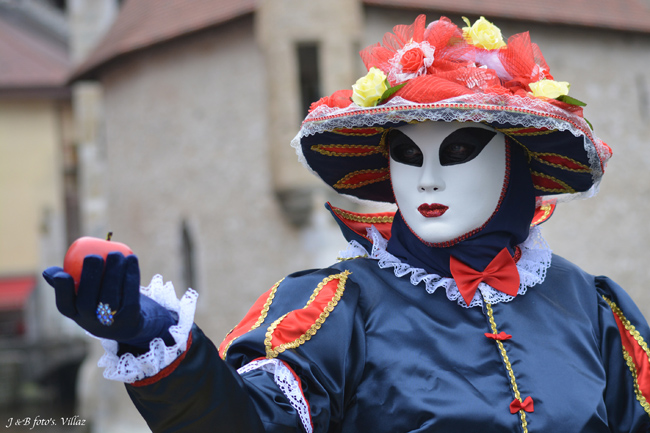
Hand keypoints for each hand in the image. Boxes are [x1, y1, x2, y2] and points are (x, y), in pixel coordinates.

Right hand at [43, 252, 175, 349]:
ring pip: (111, 298)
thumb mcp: (81, 296)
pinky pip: (130, 295)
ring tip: (116, 254)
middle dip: (90, 278)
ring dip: (113, 274)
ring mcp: (111, 322)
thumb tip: (49, 272)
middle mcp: (91, 322)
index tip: (63, 274)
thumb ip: (67, 283)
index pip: (64, 305)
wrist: (128, 322)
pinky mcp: (131, 317)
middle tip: (94, 256)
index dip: (62, 291)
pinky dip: (131, 276)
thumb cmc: (97, 302)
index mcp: (74, 314)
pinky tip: (131, 259)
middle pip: (87, 302)